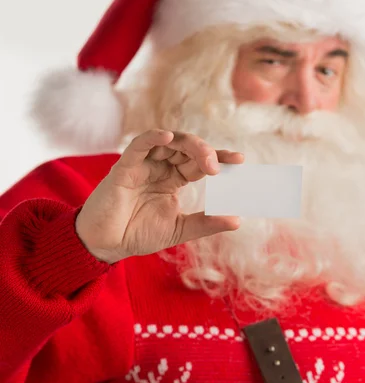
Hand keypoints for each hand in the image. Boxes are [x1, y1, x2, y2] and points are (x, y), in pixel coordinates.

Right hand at [75, 129, 243, 262]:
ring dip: (189, 145)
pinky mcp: (124, 167)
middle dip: (206, 152)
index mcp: (172, 179)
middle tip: (219, 166)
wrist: (107, 245)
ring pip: (168, 142)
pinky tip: (168, 137)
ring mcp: (142, 165)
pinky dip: (153, 137)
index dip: (219, 157)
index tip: (240, 160)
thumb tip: (237, 220)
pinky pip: (139, 145)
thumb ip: (206, 223)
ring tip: (205, 158)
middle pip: (186, 148)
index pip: (199, 162)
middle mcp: (159, 167)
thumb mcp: (180, 230)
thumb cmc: (138, 234)